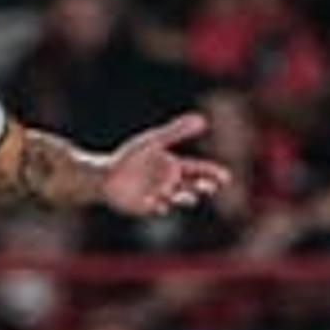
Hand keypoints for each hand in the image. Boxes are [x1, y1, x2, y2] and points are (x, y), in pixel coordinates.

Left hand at [94, 113, 237, 217]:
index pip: (200, 170)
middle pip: (195, 186)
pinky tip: (160, 204)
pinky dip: (161, 207)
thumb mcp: (154, 142)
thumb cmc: (128, 157)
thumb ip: (176, 131)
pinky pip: (159, 209)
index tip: (225, 177)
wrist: (104, 176)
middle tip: (211, 187)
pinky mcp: (148, 209)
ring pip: (180, 199)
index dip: (213, 174)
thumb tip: (202, 119)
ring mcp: (161, 197)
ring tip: (188, 195)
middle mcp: (171, 183)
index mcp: (174, 167)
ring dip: (186, 197)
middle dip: (205, 187)